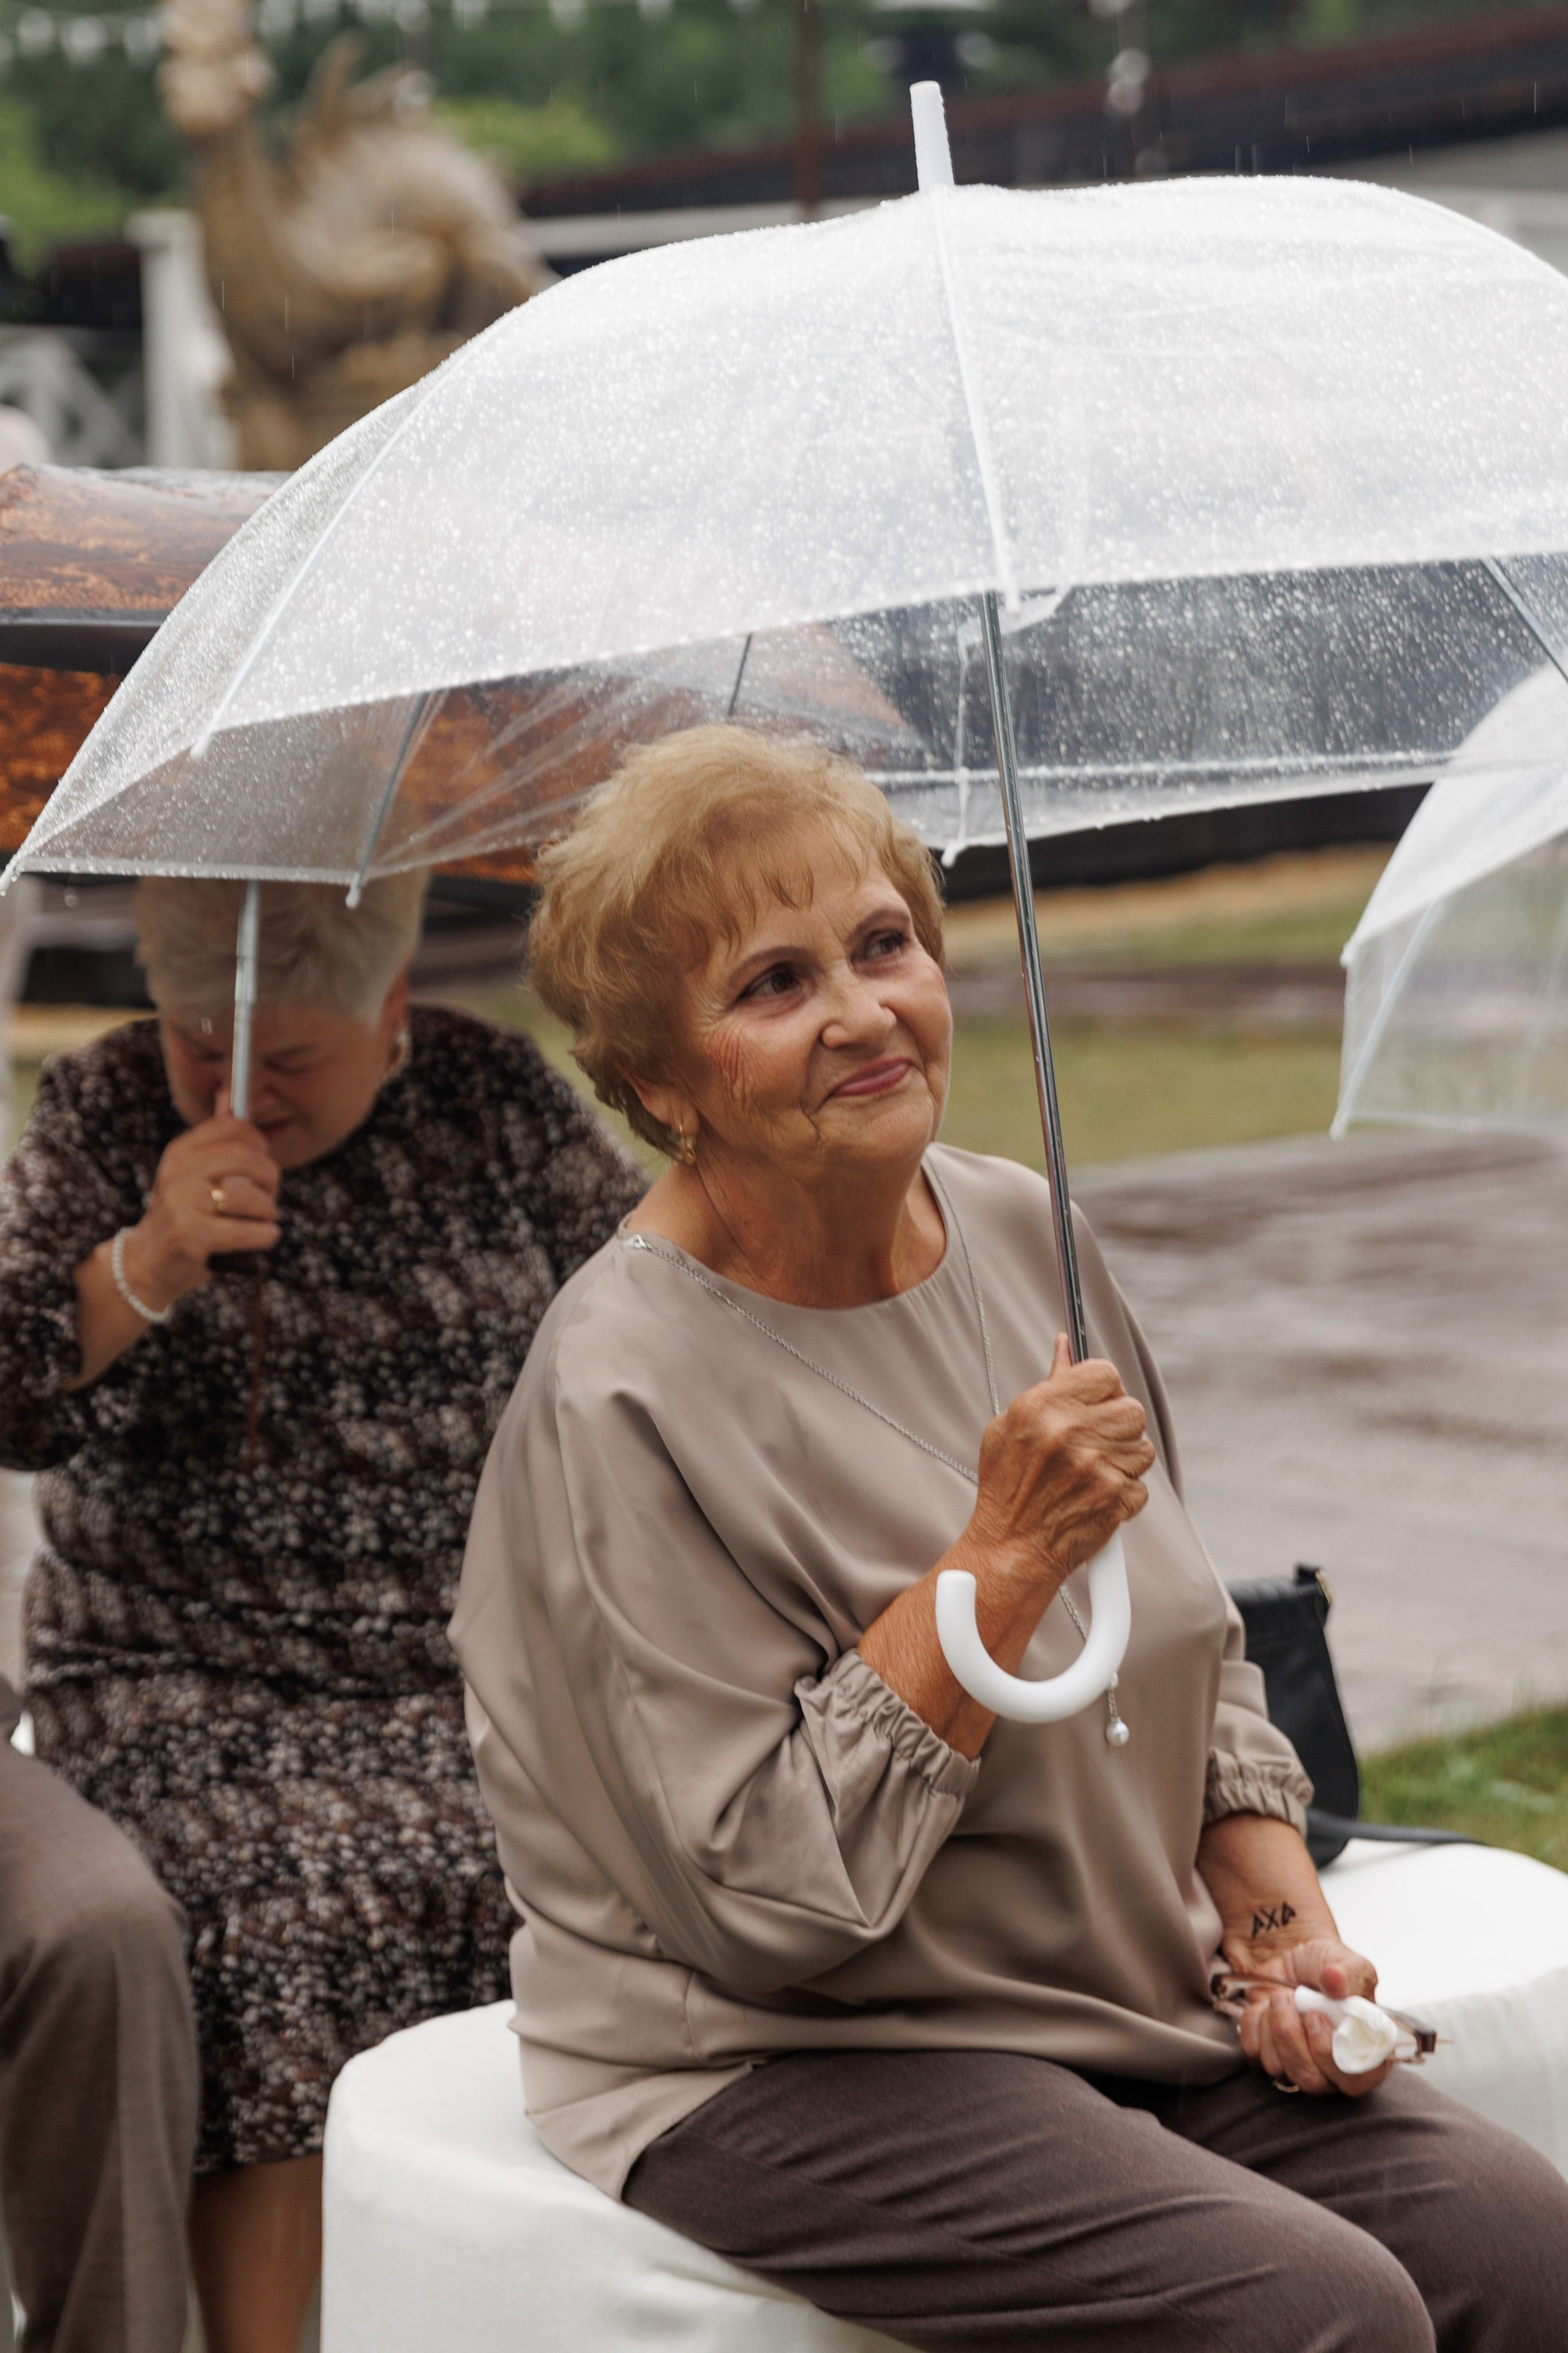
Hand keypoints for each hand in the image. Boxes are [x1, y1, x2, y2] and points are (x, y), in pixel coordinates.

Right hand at [122, 1094, 280, 1310]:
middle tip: (268, 1196)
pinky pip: (249, 1230)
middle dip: (270, 1180)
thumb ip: (215, 1135)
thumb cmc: (182, 1215)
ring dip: (267, 1212)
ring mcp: (182, 1204)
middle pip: (248, 1159)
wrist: (147, 1265)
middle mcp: (178, 1173)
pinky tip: (262, 1238)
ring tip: (260, 1221)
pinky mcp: (192, 1237)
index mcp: (180, 1152)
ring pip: (251, 1196)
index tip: (261, 1163)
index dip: (258, 1144)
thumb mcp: (191, 1172)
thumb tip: (231, 1091)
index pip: (233, 1127)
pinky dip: (265, 1236)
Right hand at [964, 1333, 1155, 1604]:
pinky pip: (1141, 1484)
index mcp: (1043, 1408)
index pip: (1104, 1373)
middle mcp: (1071, 1435)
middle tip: (1095, 1439)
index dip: (1104, 1387)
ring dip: (1124, 1458)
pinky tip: (1096, 1495)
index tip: (1096, 1400)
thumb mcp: (1010, 1425)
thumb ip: (1047, 1384)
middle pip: (1131, 1408)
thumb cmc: (1007, 1488)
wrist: (1011, 1549)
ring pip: (1142, 1447)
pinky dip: (1124, 1491)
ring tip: (1093, 1471)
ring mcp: (1096, 1469)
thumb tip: (1065, 1347)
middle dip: (1118, 1423)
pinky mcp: (1116, 1500)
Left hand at [1222, 1928, 1390, 2098]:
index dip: (1332, 2057)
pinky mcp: (1267, 2055)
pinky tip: (1266, 2005)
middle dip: (1293, 2037)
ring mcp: (1297, 2065)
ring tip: (1281, 1996)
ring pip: (1277, 2068)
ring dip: (1273, 2025)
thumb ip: (1347, 1974)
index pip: (1355, 2082)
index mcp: (1361, 2052)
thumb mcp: (1347, 1963)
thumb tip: (1335, 1979)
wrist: (1292, 1956)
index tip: (1316, 2018)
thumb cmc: (1326, 1966)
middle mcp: (1331, 2068)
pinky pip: (1252, 2052)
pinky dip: (1254, 2023)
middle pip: (1311, 2081)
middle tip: (1290, 1999)